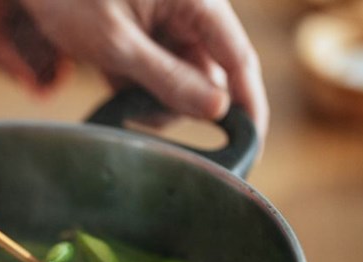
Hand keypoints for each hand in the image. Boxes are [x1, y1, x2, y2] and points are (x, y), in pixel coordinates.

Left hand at [18, 0, 267, 138]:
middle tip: (141, 112)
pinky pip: (156, 74)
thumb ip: (168, 77)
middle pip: (208, 75)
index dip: (248, 104)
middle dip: (180, 103)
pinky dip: (137, 88)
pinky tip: (112, 80)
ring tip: (117, 88)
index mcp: (196, 0)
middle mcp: (189, 11)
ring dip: (154, 99)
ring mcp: (166, 24)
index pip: (238, 58)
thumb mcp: (117, 43)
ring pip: (181, 80)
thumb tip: (217, 109)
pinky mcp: (144, 36)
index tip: (251, 145)